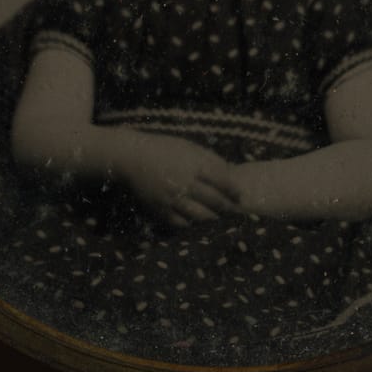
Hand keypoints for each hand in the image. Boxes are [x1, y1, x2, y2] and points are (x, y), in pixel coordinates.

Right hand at [120, 134, 243, 226]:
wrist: (132, 157)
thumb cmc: (164, 150)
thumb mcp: (190, 148)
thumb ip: (210, 160)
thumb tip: (231, 173)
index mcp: (195, 165)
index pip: (223, 181)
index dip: (234, 191)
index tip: (240, 197)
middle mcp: (185, 182)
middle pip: (214, 200)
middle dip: (227, 207)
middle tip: (233, 210)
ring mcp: (172, 198)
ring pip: (200, 215)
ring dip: (212, 218)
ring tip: (217, 217)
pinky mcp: (160, 209)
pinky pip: (181, 223)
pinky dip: (191, 223)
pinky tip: (195, 220)